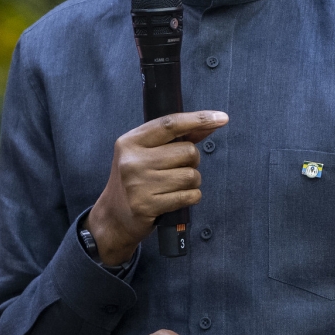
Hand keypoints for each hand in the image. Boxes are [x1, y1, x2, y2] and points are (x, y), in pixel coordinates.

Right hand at [86, 110, 227, 264]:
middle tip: (179, 168)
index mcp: (131, 141)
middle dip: (193, 161)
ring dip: (192, 181)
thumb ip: (176, 138)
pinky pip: (189, 196)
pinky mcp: (147, 205)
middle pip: (188, 151)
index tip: (221, 118)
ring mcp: (138, 184)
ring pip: (191, 175)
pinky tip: (176, 198)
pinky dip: (191, 197)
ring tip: (176, 185)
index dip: (199, 119)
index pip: (170, 124)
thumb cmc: (136, 180)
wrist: (113, 217)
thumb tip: (211, 123)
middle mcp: (132, 161)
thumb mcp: (146, 153)